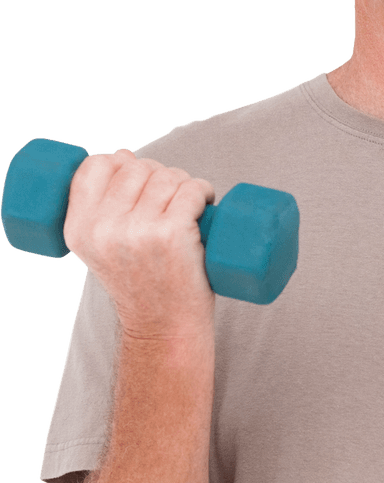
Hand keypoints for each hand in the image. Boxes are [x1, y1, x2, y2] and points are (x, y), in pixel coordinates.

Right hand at [63, 148, 216, 338]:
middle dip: (161, 175)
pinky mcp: (171, 235)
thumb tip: (122, 153)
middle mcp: (102, 229)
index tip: (141, 179)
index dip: (121, 162)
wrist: (163, 329)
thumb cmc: (142, 284)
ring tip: (191, 206)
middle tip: (174, 201)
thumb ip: (105, 206)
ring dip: (187, 184)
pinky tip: (206, 204)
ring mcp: (137, 231)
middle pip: (138, 169)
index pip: (94, 167)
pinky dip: (204, 191)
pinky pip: (191, 190)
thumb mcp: (105, 248)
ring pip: (168, 177)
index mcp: (78, 229)